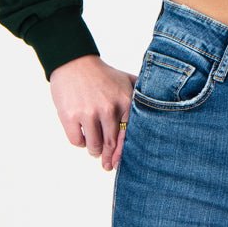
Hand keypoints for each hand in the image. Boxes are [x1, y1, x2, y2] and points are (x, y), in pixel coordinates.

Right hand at [49, 54, 138, 171]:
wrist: (74, 62)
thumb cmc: (102, 74)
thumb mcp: (126, 80)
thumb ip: (141, 95)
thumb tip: (157, 113)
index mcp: (125, 101)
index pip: (128, 135)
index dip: (123, 152)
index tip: (119, 162)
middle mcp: (109, 109)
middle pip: (110, 144)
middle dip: (108, 157)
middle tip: (106, 164)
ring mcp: (89, 113)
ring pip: (94, 146)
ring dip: (94, 150)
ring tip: (94, 148)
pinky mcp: (70, 116)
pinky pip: (77, 141)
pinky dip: (80, 142)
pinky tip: (82, 135)